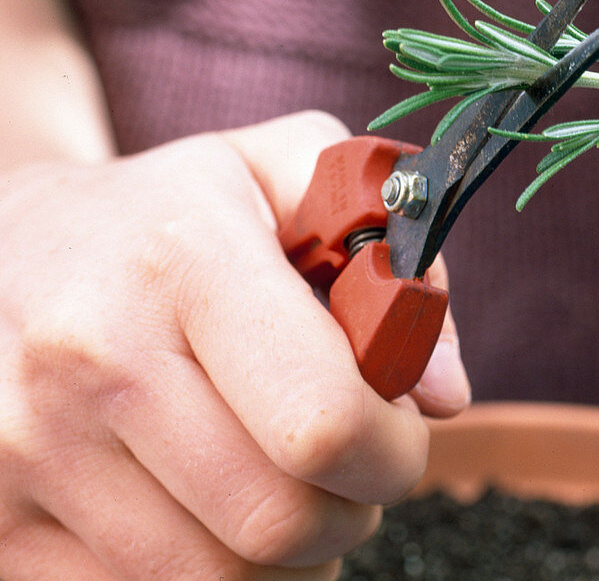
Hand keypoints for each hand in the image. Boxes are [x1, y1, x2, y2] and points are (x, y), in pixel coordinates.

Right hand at [0, 111, 469, 579]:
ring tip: (279, 485)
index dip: (393, 450)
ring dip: (286, 556)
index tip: (398, 429)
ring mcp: (26, 452)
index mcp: (181, 261)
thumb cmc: (171, 215)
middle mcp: (90, 359)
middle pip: (281, 523)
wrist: (5, 247)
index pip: (325, 423)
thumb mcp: (284, 171)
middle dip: (350, 510)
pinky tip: (207, 514)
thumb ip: (393, 251)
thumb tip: (442, 393)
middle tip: (345, 466)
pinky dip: (206, 579)